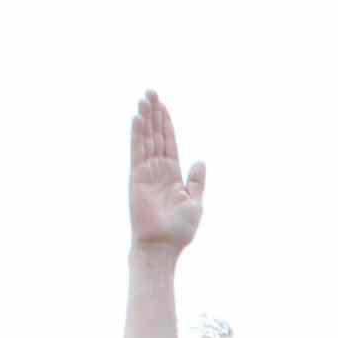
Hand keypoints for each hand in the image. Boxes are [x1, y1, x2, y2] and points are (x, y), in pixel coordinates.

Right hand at [127, 93, 207, 251]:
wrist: (162, 246)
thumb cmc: (179, 230)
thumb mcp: (195, 203)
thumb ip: (196, 181)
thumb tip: (200, 160)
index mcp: (172, 174)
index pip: (169, 142)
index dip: (166, 123)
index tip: (163, 105)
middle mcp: (158, 169)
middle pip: (156, 135)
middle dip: (154, 114)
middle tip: (151, 91)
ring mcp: (146, 172)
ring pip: (146, 139)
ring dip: (145, 119)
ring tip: (144, 98)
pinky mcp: (137, 177)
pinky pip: (137, 152)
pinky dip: (137, 135)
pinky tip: (137, 119)